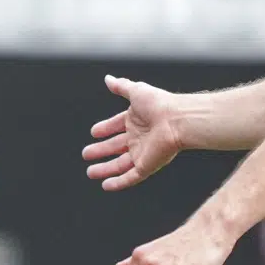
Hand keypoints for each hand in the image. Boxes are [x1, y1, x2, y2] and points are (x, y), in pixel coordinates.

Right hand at [82, 74, 184, 190]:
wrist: (177, 120)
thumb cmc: (160, 104)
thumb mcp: (136, 91)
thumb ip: (121, 86)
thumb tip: (108, 79)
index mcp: (136, 120)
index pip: (117, 125)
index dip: (105, 129)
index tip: (94, 132)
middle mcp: (139, 137)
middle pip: (115, 147)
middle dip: (100, 151)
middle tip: (86, 153)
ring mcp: (142, 153)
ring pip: (120, 165)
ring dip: (105, 169)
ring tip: (90, 172)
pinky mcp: (146, 166)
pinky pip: (130, 177)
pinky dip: (118, 182)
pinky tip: (106, 185)